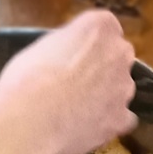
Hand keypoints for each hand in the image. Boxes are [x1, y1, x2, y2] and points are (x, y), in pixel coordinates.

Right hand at [0, 10, 137, 153]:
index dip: (86, 43)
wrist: (32, 121)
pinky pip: (120, 118)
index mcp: (100, 26)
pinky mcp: (122, 119)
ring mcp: (125, 88)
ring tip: (75, 109)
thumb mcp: (39, 47)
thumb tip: (63, 55)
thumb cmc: (27, 76)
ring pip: (120, 89)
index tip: (70, 53)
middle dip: (100, 67)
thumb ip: (63, 46)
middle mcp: (120, 53)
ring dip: (104, 95)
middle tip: (73, 81)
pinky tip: (86, 126)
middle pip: (116, 57)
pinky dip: (108, 121)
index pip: (102, 27)